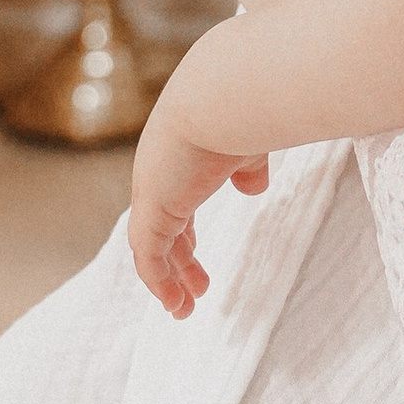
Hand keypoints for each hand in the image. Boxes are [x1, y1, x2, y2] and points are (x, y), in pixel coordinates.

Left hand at [126, 87, 267, 314]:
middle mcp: (159, 174)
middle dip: (178, 263)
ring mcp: (152, 191)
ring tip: (184, 309)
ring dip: (168, 280)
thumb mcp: (249, 144)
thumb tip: (254, 188)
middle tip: (195, 290)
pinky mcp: (153, 208)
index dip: (183, 236)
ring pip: (151, 247)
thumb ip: (247, 167)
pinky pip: (149, 256)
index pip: (174, 205)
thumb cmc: (244, 109)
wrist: (224, 95)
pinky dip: (159, 282)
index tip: (195, 258)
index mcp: (179, 158)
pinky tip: (175, 303)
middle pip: (161, 230)